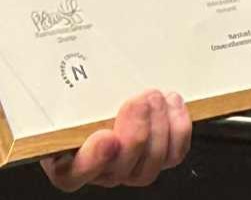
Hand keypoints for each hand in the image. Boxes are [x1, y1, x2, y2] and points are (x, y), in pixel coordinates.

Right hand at [40, 90, 191, 190]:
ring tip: (156, 97)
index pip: (75, 173)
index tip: (105, 136)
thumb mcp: (66, 103)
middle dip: (136, 132)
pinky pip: (175, 153)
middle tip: (139, 101)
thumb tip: (59, 91)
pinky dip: (178, 127)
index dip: (94, 158)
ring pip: (152, 161)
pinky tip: (171, 103)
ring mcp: (133, 169)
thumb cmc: (83, 105)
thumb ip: (67, 104)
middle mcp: (102, 173)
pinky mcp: (161, 160)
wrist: (112, 101)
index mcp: (68, 164)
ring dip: (159, 126)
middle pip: (121, 168)